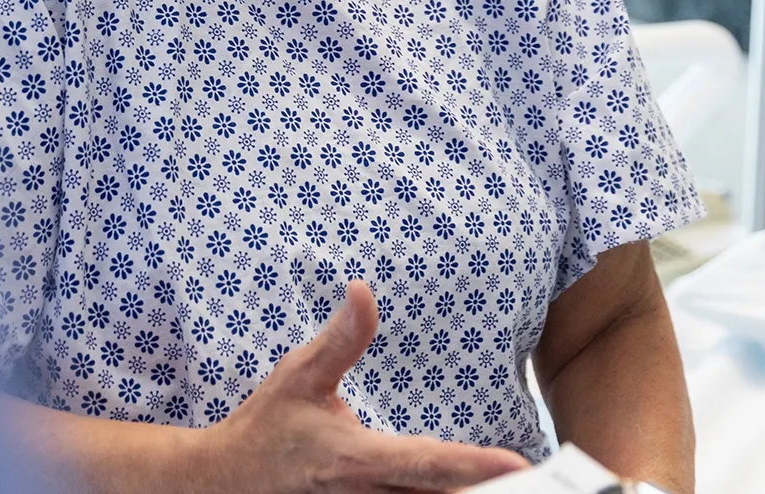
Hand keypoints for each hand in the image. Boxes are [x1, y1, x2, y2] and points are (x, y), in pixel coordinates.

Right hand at [188, 280, 533, 493]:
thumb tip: (364, 290)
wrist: (222, 483)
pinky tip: (476, 493)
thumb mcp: (298, 374)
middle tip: (542, 482)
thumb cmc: (267, 426)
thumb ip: (341, 338)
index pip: (425, 463)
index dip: (472, 466)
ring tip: (522, 489)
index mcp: (355, 459)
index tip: (516, 464)